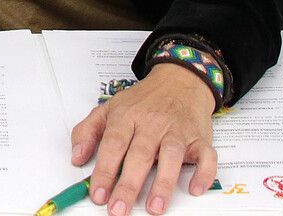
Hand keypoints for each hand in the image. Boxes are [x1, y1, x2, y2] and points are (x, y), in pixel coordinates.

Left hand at [70, 64, 216, 215]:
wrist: (179, 80)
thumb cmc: (143, 100)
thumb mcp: (108, 108)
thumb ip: (87, 131)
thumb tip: (76, 157)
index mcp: (127, 116)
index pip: (113, 145)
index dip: (105, 171)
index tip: (98, 194)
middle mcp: (152, 123)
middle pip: (139, 154)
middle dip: (128, 184)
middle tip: (119, 208)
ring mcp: (177, 131)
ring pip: (171, 156)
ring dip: (163, 183)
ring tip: (154, 207)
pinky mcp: (200, 138)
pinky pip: (206, 156)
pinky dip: (204, 173)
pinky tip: (194, 188)